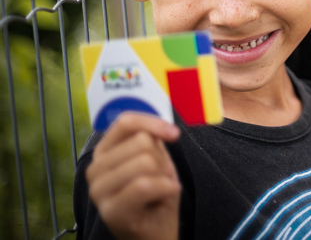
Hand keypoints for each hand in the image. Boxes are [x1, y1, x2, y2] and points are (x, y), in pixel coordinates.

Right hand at [86, 113, 181, 239]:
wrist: (155, 233)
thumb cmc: (156, 195)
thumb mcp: (156, 160)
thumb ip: (152, 139)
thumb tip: (163, 125)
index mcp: (104, 152)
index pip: (125, 122)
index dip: (153, 123)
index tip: (173, 134)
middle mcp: (95, 169)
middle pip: (141, 142)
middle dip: (161, 160)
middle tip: (160, 178)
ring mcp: (99, 191)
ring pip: (145, 162)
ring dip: (164, 176)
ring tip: (160, 189)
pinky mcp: (110, 211)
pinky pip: (145, 185)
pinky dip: (165, 188)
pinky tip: (165, 196)